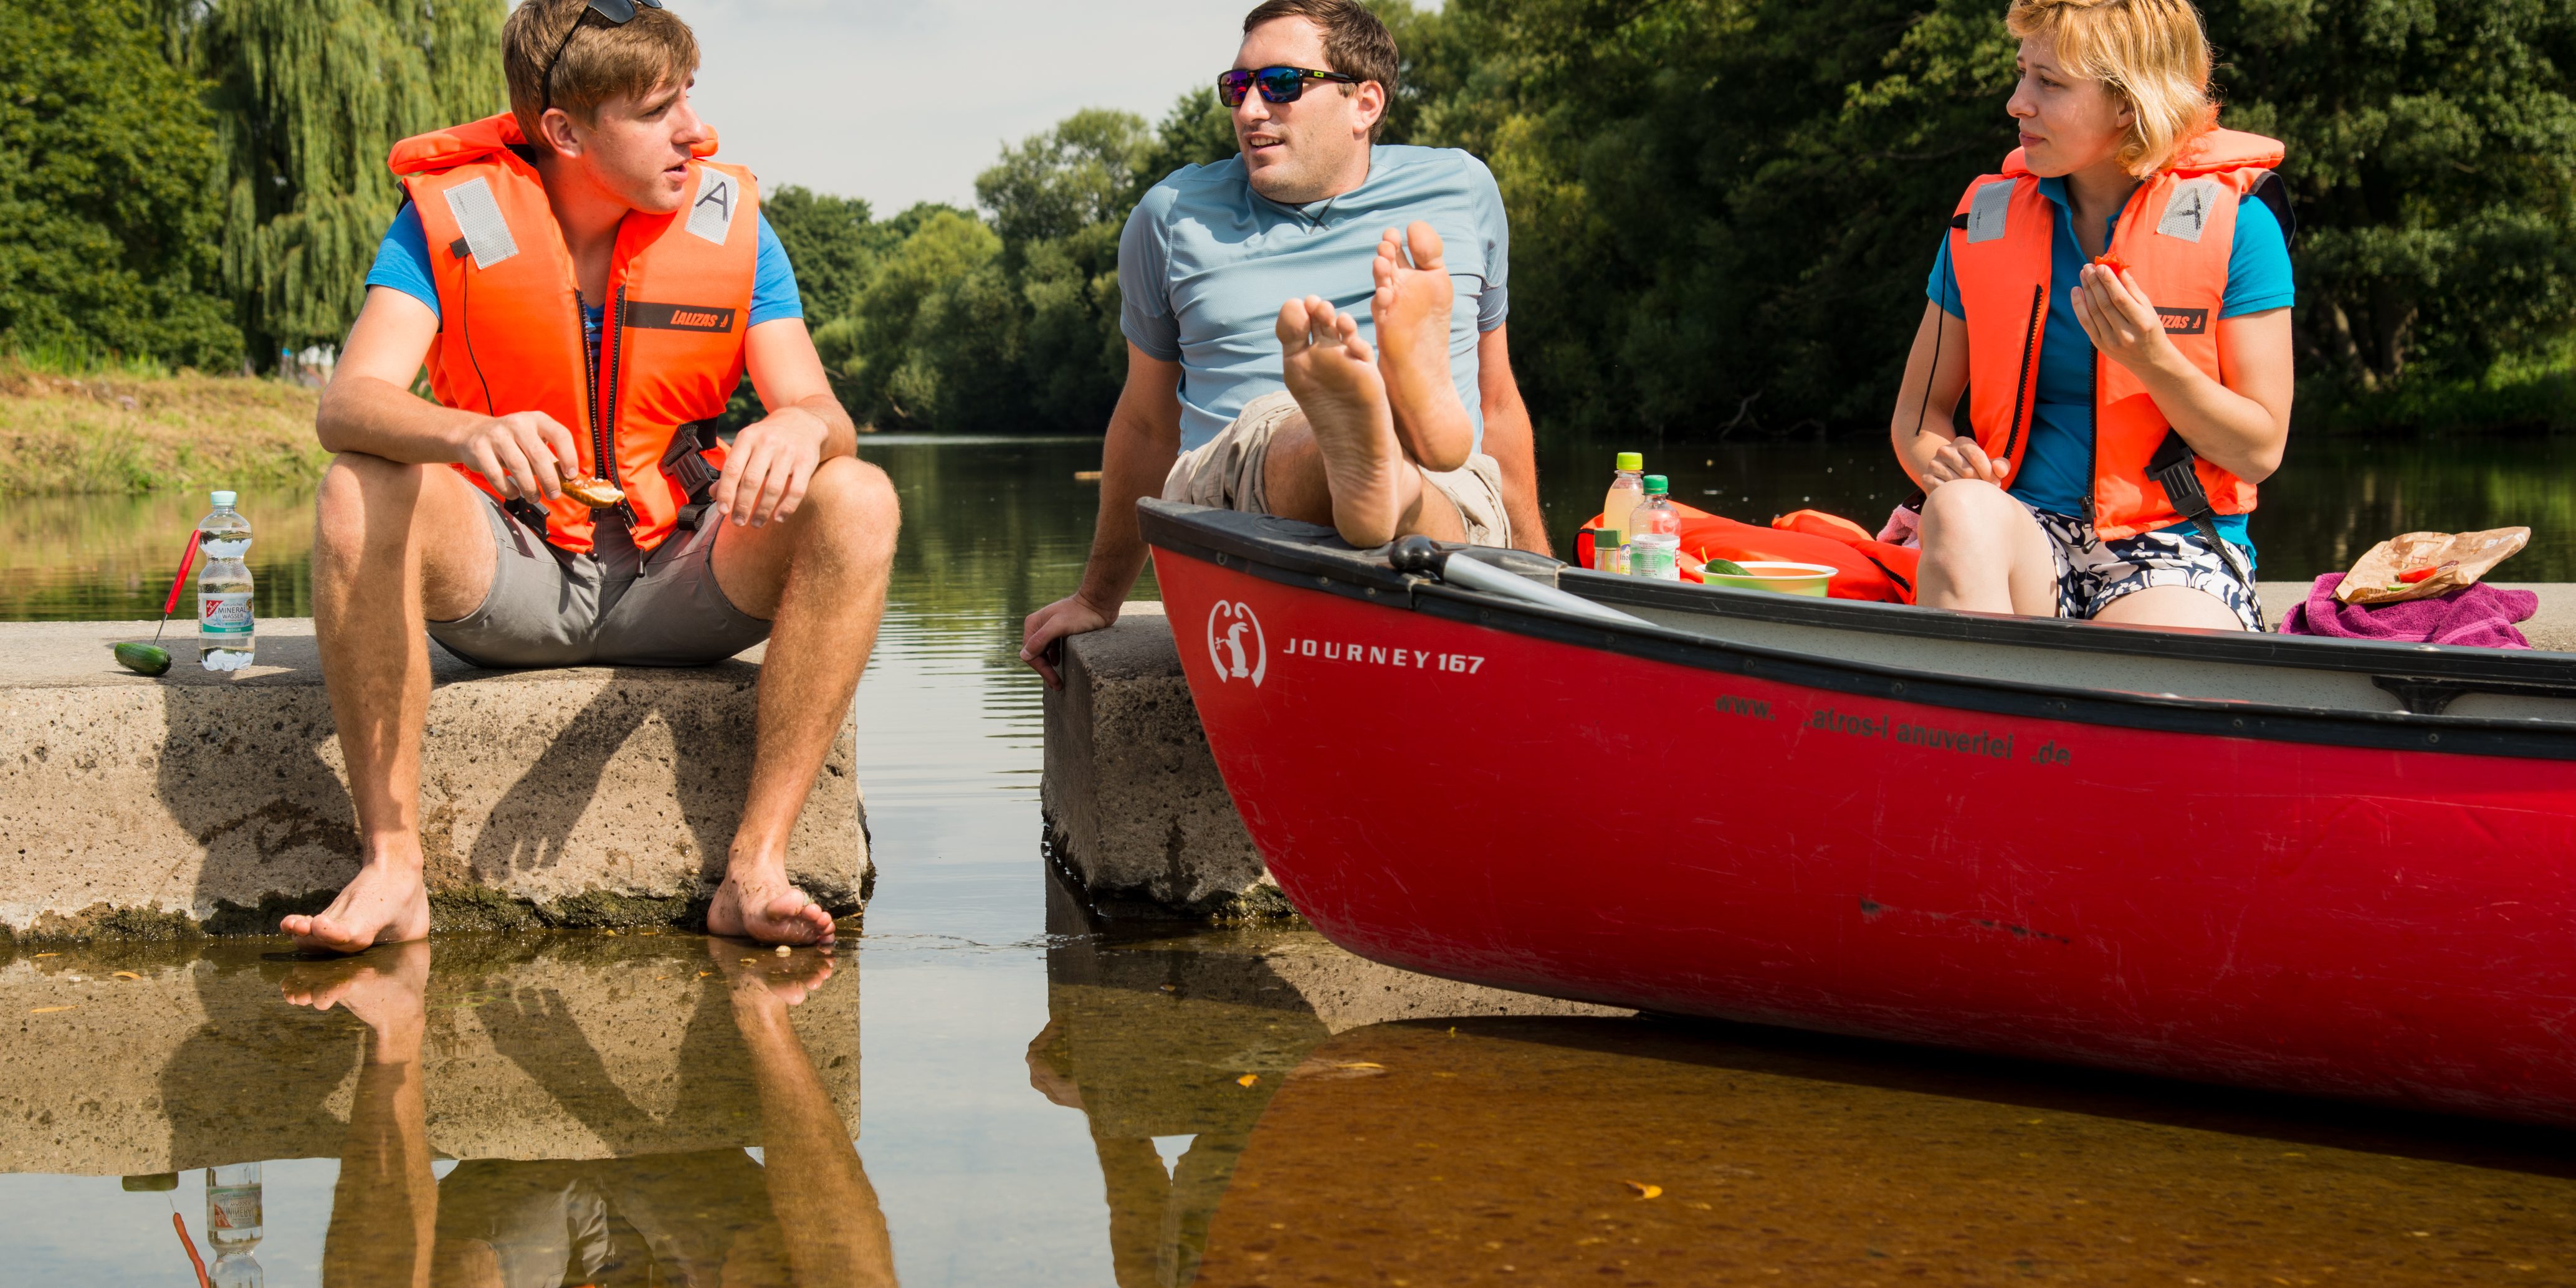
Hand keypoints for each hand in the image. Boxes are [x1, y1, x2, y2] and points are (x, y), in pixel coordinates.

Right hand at [457, 411, 579, 500]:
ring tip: (534, 498)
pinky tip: (514, 494)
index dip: (569, 456)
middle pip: (539, 455)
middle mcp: (517, 423)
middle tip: (554, 495)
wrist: (473, 433)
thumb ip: (550, 458)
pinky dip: (507, 488)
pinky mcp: (479, 448)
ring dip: (529, 487)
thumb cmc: (512, 441)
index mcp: (537, 419)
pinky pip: (496, 474)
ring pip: (518, 466)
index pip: (560, 434)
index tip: (571, 477)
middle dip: (549, 480)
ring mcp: (496, 434)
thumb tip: (569, 482)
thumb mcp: (533, 441)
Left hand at [715, 407, 827, 527]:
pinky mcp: (806, 461)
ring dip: (763, 510)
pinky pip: (796, 490)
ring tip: (756, 523)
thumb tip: (714, 494)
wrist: (803, 421)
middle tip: (738, 522)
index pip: (732, 469)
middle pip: (751, 481)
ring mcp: (788, 452)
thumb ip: (733, 467)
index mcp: (748, 437)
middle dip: (742, 506)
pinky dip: (787, 507)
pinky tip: (778, 517)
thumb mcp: (747, 444)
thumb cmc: (769, 436)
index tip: (723, 510)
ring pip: (773, 488)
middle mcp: (767, 443)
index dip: (726, 492)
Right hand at [1021, 593, 1117, 688]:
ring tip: (1058, 680)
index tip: (1055, 682)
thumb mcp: (1059, 626)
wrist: (1099, 604)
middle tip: (1058, 686)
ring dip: (1049, 666)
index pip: (1030, 653)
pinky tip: (1059, 663)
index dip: (1041, 670)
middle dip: (1045, 670)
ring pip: (1043, 652)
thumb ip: (1041, 639)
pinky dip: (1054, 657)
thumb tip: (1024, 656)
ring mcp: (1049, 628)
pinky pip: (1052, 648)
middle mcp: (1038, 626)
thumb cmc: (1080, 614)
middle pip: (1036, 654)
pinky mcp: (1060, 631)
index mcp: (1033, 624)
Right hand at [1920, 434, 2011, 488]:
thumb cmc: (1974, 472)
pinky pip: (1944, 490)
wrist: (1948, 478)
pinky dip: (1953, 496)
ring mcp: (1934, 464)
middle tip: (1981, 490)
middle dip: (1979, 484)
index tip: (1995, 483)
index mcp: (1962, 442)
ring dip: (1967, 491)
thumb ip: (2000, 466)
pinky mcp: (1926, 478)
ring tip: (1970, 493)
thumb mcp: (1988, 466)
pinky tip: (1957, 496)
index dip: (1988, 473)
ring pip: (1956, 482)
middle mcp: (1945, 450)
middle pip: (1968, 471)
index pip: (1976, 456)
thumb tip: (2001, 470)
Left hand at [2071, 263, 2178, 377]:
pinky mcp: (2099, 345)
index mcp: (2141, 322)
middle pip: (2104, 304)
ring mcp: (2110, 341)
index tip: (2100, 266)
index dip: (2108, 282)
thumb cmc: (2151, 328)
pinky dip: (2079, 305)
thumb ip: (2132, 289)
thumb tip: (2117, 268)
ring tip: (2083, 273)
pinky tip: (2076, 291)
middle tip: (2088, 266)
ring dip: (2086, 290)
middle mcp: (2124, 334)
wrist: (2150, 360)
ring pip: (2093, 311)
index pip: (2120, 299)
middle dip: (2094, 282)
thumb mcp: (2148, 308)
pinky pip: (2086, 322)